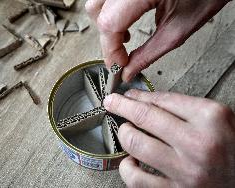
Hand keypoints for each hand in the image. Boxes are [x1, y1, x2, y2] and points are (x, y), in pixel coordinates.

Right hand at [85, 0, 230, 81]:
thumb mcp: (178, 29)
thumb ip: (149, 53)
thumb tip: (129, 70)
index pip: (109, 24)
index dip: (110, 50)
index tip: (118, 66)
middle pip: (98, 13)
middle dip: (107, 41)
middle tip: (120, 59)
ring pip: (97, 4)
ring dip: (105, 26)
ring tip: (122, 41)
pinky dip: (109, 13)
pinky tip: (124, 23)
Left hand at [103, 90, 234, 186]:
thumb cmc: (231, 148)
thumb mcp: (216, 119)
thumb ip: (183, 108)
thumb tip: (144, 101)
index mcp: (210, 118)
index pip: (161, 99)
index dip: (138, 95)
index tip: (128, 95)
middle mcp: (198, 143)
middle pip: (144, 116)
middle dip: (120, 105)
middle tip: (112, 103)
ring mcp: (186, 170)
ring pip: (135, 144)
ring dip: (124, 134)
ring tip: (125, 131)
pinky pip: (136, 179)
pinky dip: (126, 167)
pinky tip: (130, 161)